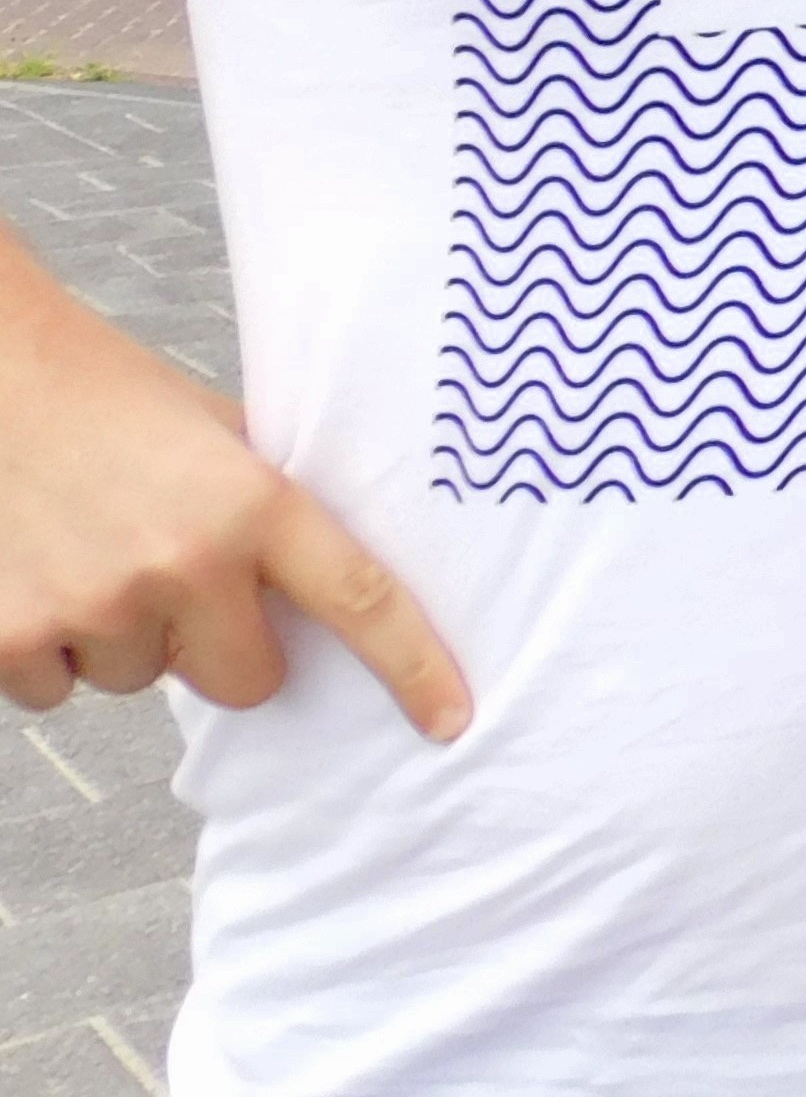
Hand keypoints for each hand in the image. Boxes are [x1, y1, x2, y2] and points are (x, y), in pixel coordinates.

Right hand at [0, 273, 466, 739]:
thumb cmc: (113, 398)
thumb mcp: (224, 435)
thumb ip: (273, 505)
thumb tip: (329, 575)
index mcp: (253, 503)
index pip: (359, 599)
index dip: (412, 666)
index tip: (450, 718)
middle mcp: (184, 564)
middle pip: (247, 680)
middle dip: (224, 646)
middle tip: (183, 578)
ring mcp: (96, 608)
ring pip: (142, 681)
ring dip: (127, 637)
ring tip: (96, 550)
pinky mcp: (13, 640)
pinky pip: (59, 691)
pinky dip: (51, 649)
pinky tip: (43, 573)